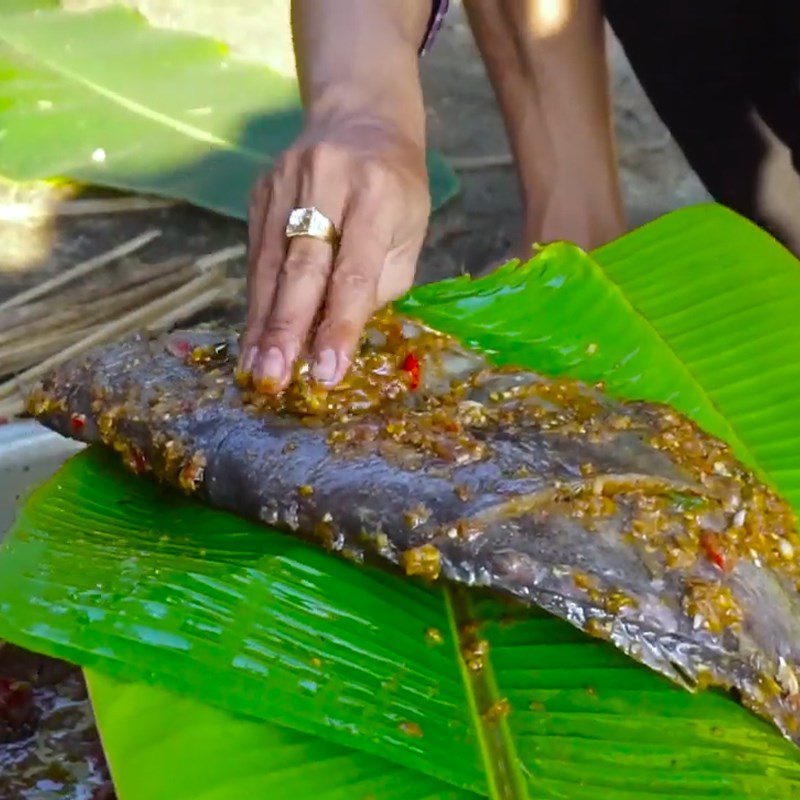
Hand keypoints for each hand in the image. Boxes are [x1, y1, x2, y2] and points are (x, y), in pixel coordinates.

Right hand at [240, 121, 430, 389]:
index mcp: (377, 196)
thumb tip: (334, 335)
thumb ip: (378, 284)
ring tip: (257, 370)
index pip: (353, 271)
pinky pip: (257, 254)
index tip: (327, 372)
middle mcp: (328, 183)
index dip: (339, 325)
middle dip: (287, 328)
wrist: (361, 121)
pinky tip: (254, 336)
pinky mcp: (260, 190)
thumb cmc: (397, 189)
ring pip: (269, 263)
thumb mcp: (409, 233)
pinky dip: (257, 299)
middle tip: (275, 377)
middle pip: (302, 267)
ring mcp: (286, 182)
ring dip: (262, 322)